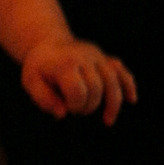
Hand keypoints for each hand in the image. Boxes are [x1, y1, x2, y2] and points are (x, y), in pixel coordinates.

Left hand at [21, 38, 136, 123]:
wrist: (48, 43)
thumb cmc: (39, 68)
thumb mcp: (31, 82)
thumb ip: (44, 100)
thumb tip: (62, 113)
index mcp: (65, 63)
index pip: (78, 91)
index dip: (74, 105)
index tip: (65, 108)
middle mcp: (85, 56)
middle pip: (97, 88)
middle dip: (89, 106)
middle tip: (76, 110)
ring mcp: (97, 56)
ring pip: (114, 81)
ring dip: (113, 103)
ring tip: (107, 121)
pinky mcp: (106, 58)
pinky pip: (122, 71)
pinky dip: (128, 85)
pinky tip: (132, 100)